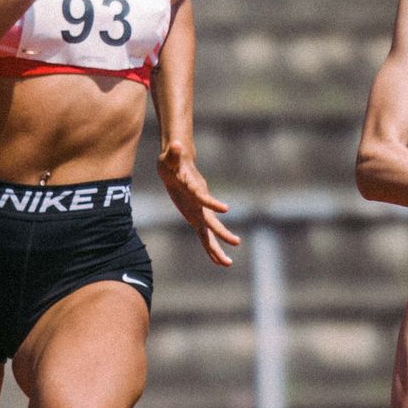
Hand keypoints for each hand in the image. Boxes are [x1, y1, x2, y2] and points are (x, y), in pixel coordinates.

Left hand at [158, 140, 240, 266]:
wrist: (178, 165)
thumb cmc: (173, 161)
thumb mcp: (170, 157)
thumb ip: (174, 153)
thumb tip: (175, 144)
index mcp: (195, 189)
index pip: (203, 197)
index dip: (211, 203)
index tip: (225, 209)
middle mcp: (200, 203)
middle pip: (212, 221)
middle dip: (222, 233)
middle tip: (237, 242)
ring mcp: (198, 211)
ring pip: (209, 233)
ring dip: (217, 248)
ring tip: (227, 263)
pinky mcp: (194, 216)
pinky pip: (202, 235)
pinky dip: (208, 247)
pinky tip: (216, 260)